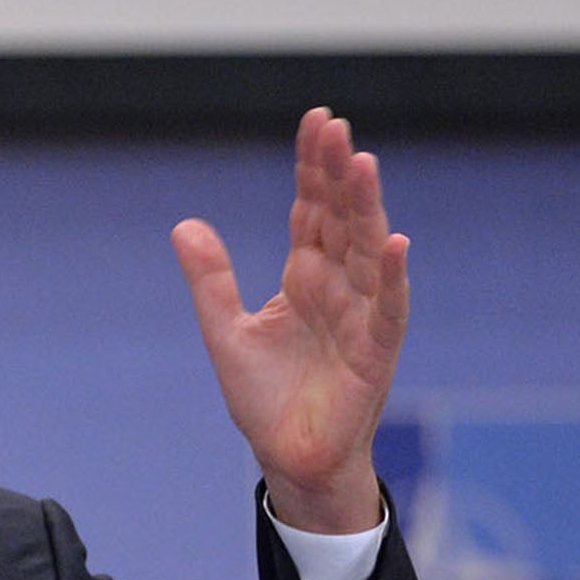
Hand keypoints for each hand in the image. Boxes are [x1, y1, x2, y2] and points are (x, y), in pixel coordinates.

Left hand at [173, 107, 407, 533]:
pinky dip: (392, 278)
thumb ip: (211, 281)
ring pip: (367, 252)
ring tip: (361, 164)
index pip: (311, 210)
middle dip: (337, 174)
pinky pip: (387, 310)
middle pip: (341, 219)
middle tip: (334, 127)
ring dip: (366, 209)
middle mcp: (338, 288)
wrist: (289, 458)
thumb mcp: (226, 333)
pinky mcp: (374, 353)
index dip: (312, 168)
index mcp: (304, 278)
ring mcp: (361, 317)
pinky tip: (395, 244)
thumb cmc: (265, 399)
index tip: (316, 121)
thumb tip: (184, 225)